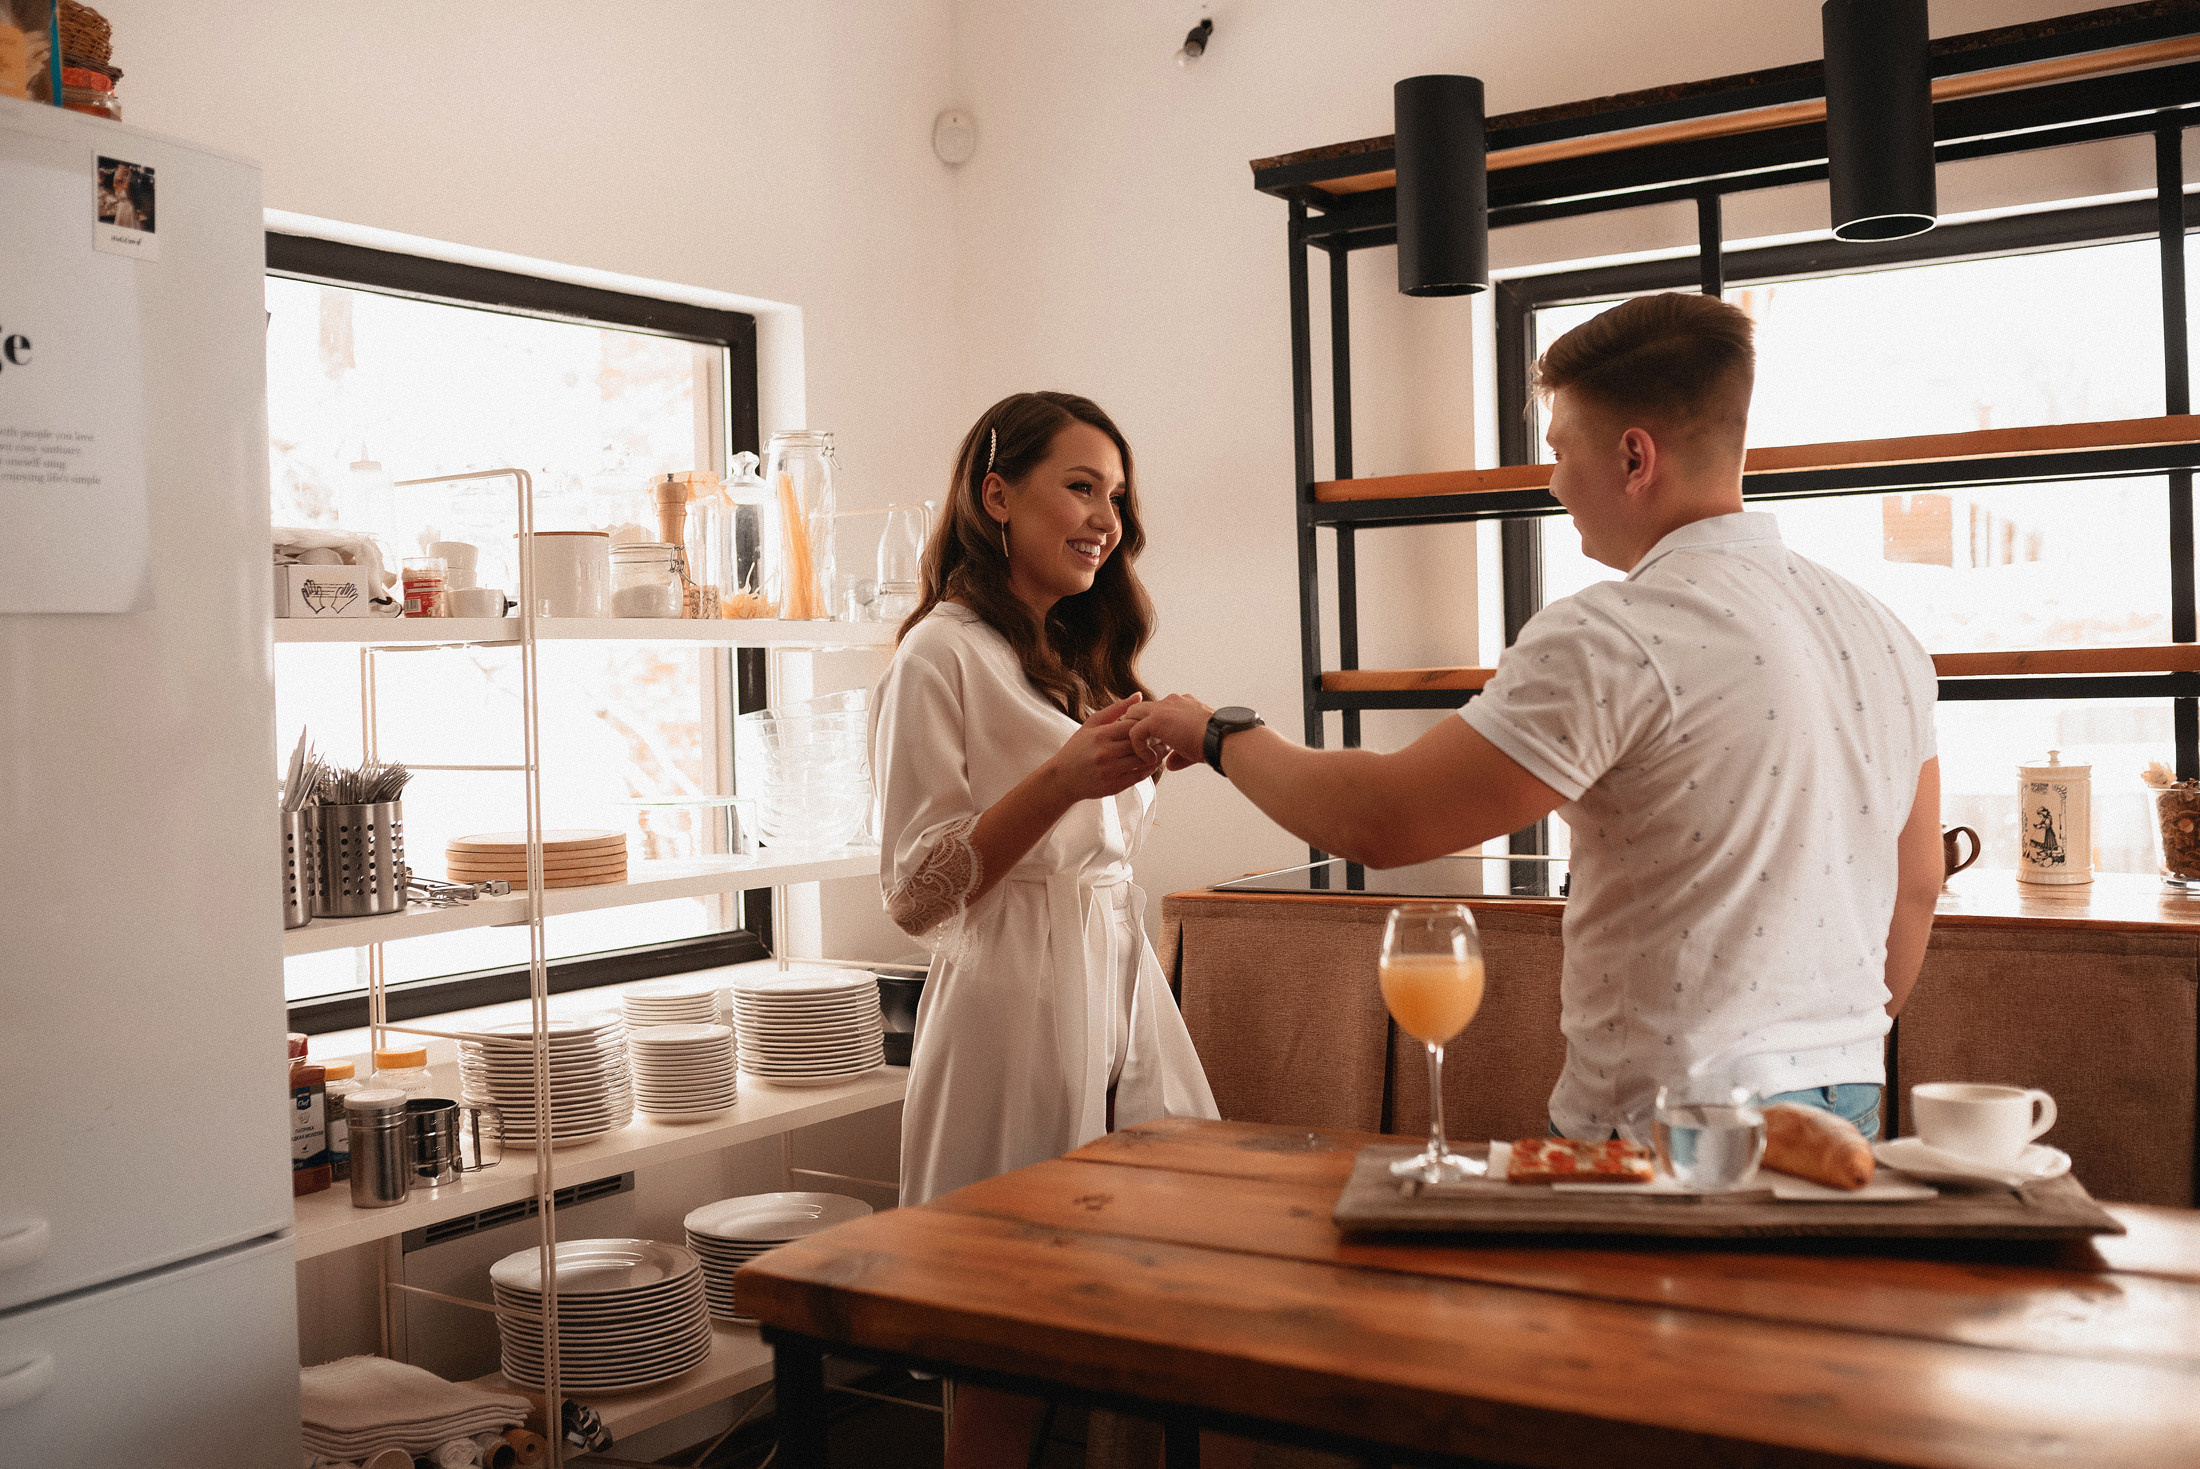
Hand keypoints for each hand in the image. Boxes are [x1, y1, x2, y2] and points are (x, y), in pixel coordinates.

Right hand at [1044, 694, 1165, 803]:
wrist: (1062, 779)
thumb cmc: (1077, 748)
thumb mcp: (1091, 724)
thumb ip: (1115, 709)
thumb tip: (1138, 695)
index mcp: (1100, 735)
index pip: (1133, 726)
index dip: (1146, 724)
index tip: (1154, 723)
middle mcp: (1104, 753)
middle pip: (1140, 743)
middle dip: (1155, 739)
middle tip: (1166, 735)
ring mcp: (1109, 771)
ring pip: (1142, 761)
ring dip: (1157, 755)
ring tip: (1163, 748)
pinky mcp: (1113, 786)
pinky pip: (1139, 776)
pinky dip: (1150, 769)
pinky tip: (1152, 762)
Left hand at [1121, 694, 1214, 771]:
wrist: (1222, 739)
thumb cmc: (1214, 743)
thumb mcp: (1193, 748)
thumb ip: (1178, 754)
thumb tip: (1170, 765)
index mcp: (1182, 704)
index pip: (1158, 710)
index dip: (1153, 728)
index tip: (1158, 747)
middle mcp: (1172, 701)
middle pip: (1141, 708)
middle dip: (1138, 727)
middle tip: (1144, 748)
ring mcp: (1163, 708)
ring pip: (1133, 715)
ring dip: (1135, 735)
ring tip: (1144, 754)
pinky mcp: (1157, 719)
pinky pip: (1135, 731)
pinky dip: (1138, 747)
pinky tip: (1150, 759)